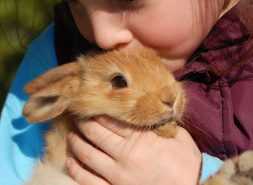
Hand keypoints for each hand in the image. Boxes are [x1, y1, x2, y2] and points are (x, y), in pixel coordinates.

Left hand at [66, 116, 200, 184]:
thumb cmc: (186, 163)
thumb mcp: (179, 136)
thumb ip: (159, 123)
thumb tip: (147, 110)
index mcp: (140, 138)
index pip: (110, 119)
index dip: (97, 111)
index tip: (91, 105)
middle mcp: (125, 155)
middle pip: (94, 133)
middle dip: (83, 122)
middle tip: (78, 117)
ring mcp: (116, 175)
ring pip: (86, 154)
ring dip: (75, 142)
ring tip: (71, 135)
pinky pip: (86, 180)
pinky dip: (75, 169)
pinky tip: (70, 160)